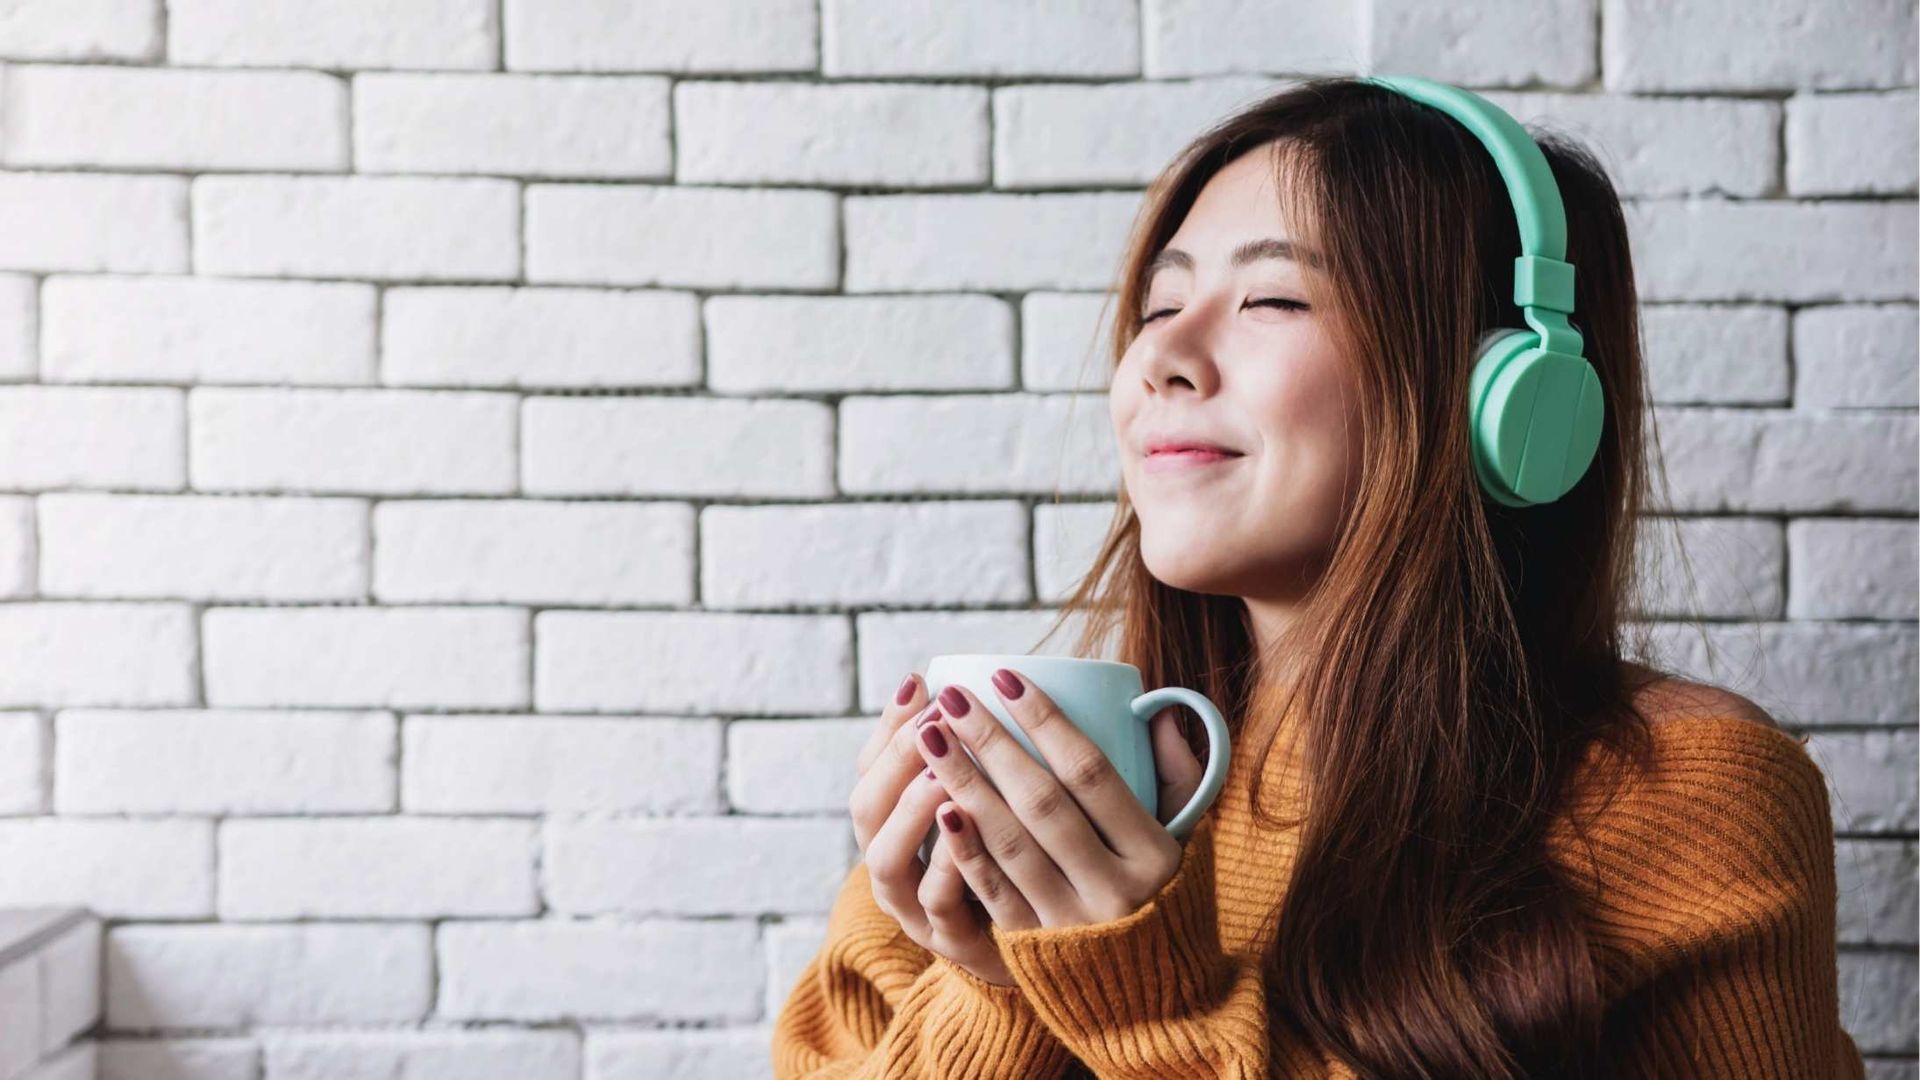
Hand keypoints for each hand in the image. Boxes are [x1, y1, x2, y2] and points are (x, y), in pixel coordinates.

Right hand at [849, 672, 1018, 986]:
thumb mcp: (996, 804)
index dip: (889, 725)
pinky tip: (966, 830)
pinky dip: (945, 866)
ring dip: (912, 809)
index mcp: (893, 823)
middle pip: (865, 806)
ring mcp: (912, 906)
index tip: (920, 682)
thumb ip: (992, 755)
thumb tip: (1002, 678)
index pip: (870, 767)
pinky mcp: (949, 940)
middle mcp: (891, 862)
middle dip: (897, 758)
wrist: (1043, 954)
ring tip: (942, 773)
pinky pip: (935, 904)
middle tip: (936, 720)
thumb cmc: (1020, 862)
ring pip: (885, 857)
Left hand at [913, 670, 1205, 932]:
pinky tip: (938, 807)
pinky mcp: (1033, 951)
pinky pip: (992, 893)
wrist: (1156, 1003)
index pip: (1092, 774)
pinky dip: (964, 850)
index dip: (1045, 721)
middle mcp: (1113, 891)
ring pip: (1009, 844)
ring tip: (930, 736)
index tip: (1005, 678)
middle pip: (1041, 803)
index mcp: (1155, 855)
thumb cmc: (1169, 900)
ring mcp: (1070, 924)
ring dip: (964, 784)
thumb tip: (1157, 709)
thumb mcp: (1190, 840)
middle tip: (952, 698)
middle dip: (992, 743)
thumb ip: (1181, 775)